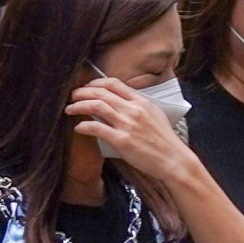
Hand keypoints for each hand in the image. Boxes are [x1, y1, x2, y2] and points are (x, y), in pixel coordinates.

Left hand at [68, 74, 199, 190]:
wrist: (173, 159)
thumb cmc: (164, 140)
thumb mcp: (154, 115)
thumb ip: (137, 107)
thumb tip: (120, 102)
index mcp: (141, 102)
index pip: (113, 83)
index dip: (95, 83)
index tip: (86, 88)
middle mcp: (133, 110)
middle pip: (101, 93)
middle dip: (82, 92)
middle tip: (72, 97)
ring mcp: (127, 124)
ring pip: (96, 106)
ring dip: (78, 106)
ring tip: (70, 109)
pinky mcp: (122, 140)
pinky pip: (96, 128)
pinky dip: (83, 126)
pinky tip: (78, 128)